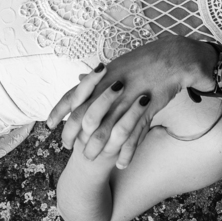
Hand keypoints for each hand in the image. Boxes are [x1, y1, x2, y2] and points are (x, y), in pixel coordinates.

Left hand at [46, 36, 211, 167]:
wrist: (171, 57)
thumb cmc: (143, 61)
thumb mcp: (116, 65)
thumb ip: (97, 77)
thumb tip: (79, 78)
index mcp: (102, 77)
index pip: (74, 95)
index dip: (61, 110)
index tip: (50, 124)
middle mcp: (111, 88)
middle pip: (86, 115)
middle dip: (74, 133)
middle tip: (68, 146)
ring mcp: (129, 100)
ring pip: (107, 128)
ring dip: (97, 146)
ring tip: (90, 158)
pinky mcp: (146, 110)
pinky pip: (133, 134)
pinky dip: (127, 151)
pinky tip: (121, 162)